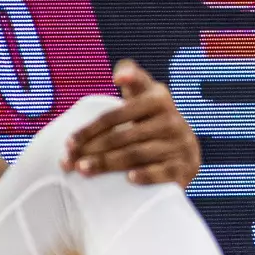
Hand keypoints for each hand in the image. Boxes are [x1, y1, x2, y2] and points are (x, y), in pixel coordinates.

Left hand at [62, 60, 201, 186]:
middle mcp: (172, 118)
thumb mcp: (145, 95)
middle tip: (69, 157)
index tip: (113, 82)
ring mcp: (180, 144)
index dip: (117, 97)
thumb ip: (132, 77)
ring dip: (106, 163)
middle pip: (124, 134)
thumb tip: (119, 75)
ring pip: (137, 154)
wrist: (185, 150)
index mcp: (159, 98)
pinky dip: (144, 175)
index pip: (126, 103)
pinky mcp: (185, 167)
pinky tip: (127, 179)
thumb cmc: (151, 120)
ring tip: (82, 169)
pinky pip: (162, 172)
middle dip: (92, 146)